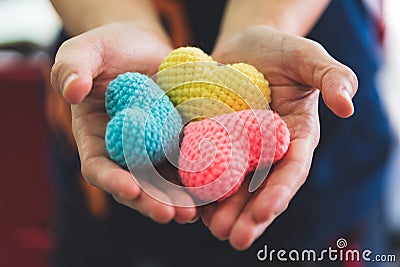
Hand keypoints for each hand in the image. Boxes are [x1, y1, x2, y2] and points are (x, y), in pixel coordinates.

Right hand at [51, 22, 197, 223]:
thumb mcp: (86, 50)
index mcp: (96, 137)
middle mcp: (126, 150)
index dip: (112, 181)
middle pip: (137, 184)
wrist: (143, 46)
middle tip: (173, 215)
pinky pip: (189, 162)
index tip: (131, 189)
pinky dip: (200, 178)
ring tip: (195, 213)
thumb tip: (72, 90)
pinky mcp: (179, 139)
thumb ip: (73, 67)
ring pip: (165, 181)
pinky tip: (214, 190)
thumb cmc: (108, 48)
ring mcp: (154, 148)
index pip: (99, 167)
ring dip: (179, 199)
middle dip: (153, 201)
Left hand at [201, 25, 357, 249]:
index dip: (281, 190)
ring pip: (232, 184)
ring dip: (221, 209)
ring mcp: (238, 147)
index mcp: (294, 135)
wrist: (243, 47)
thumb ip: (331, 76)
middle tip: (235, 238)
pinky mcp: (212, 139)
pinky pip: (205, 166)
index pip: (292, 168)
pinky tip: (189, 205)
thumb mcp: (307, 56)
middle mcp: (266, 149)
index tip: (267, 210)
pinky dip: (199, 186)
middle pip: (260, 187)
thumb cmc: (280, 50)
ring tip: (211, 229)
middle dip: (249, 215)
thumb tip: (348, 106)